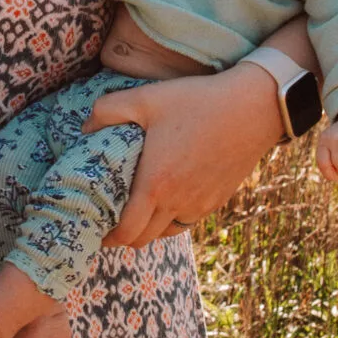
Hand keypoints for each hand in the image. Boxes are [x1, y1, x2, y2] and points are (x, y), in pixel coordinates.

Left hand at [86, 62, 282, 243]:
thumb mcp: (146, 98)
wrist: (252, 108)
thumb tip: (84, 129)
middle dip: (123, 236)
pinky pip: (188, 221)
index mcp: (155, 185)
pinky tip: (166, 199)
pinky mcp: (217, 200)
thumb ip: (107, 111)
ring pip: (166, 233)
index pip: (126, 232)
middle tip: (110, 221)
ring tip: (137, 211)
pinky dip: (172, 219)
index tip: (96, 227)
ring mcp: (200, 205)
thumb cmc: (197, 102)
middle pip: (143, 239)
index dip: (107, 237)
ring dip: (148, 228)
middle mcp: (177, 203)